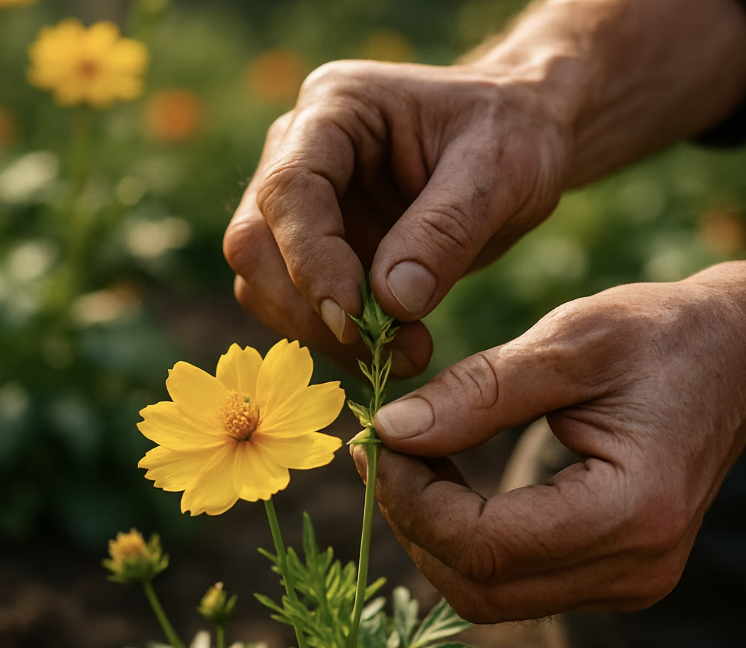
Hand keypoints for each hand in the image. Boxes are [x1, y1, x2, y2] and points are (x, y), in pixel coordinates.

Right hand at [223, 58, 571, 375]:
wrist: (519, 141)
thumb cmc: (513, 135)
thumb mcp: (500, 170)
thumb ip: (446, 229)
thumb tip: (392, 300)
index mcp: (335, 109)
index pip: (289, 190)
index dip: (311, 261)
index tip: (353, 320)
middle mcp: (299, 153)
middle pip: (255, 244)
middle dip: (308, 310)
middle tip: (386, 351)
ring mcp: (303, 208)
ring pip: (265, 284)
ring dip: (322, 335)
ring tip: (407, 353)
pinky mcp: (318, 253)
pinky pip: (300, 308)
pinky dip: (338, 343)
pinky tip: (396, 350)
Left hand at [358, 264, 745, 623]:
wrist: (735, 359)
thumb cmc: (663, 337)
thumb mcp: (571, 342)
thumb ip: (478, 391)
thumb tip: (390, 430)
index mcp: (633, 511)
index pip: (486, 545)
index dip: (413, 501)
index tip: (378, 440)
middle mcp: (633, 569)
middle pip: (479, 587)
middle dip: (411, 522)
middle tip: (380, 452)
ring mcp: (624, 581)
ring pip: (488, 595)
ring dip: (431, 535)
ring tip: (404, 462)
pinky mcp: (609, 574)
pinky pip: (512, 581)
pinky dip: (463, 539)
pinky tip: (443, 482)